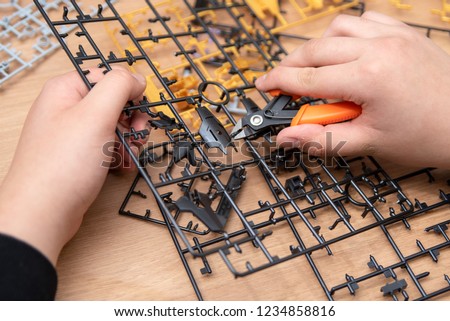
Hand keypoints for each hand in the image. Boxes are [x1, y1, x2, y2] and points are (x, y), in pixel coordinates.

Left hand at [0, 68, 146, 264]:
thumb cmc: (62, 166)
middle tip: (137, 135)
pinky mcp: (79, 157)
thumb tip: (136, 77)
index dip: (129, 92)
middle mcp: (67, 110)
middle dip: (131, 120)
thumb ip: (119, 87)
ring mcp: (73, 135)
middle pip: (113, 103)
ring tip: (129, 155)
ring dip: (129, 140)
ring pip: (113, 127)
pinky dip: (120, 155)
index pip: (107, 76)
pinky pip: (107, 147)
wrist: (44, 213)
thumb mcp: (96, 115)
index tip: (140, 110)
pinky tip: (122, 166)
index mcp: (66, 91)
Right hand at [255, 11, 449, 168]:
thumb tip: (287, 136)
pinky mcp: (405, 32)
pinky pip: (365, 20)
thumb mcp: (369, 143)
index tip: (264, 86)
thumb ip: (321, 138)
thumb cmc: (426, 136)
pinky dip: (347, 34)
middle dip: (292, 65)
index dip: (279, 82)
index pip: (307, 77)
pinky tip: (347, 54)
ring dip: (319, 47)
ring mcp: (394, 35)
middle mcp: (379, 48)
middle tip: (284, 84)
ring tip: (317, 71)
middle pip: (316, 49)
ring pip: (338, 28)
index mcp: (369, 77)